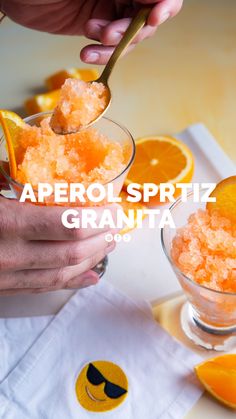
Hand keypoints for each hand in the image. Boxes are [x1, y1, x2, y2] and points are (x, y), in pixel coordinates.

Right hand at [0, 197, 116, 294]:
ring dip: (92, 260)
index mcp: (11, 223)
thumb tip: (48, 176)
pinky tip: (89, 275)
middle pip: (73, 253)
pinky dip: (72, 281)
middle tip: (116, 226)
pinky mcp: (4, 288)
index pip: (71, 225)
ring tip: (108, 245)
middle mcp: (12, 254)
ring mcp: (7, 277)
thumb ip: (18, 186)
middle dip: (103, 239)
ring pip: (62, 274)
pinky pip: (44, 288)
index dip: (100, 220)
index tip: (113, 210)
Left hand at [1, 0, 182, 63]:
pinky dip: (102, 55)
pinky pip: (110, 49)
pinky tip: (87, 52)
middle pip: (147, 18)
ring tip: (91, 40)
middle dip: (130, 30)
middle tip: (108, 34)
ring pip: (130, 37)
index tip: (154, 17)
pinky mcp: (96, 28)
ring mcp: (110, 10)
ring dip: (113, 45)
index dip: (165, 5)